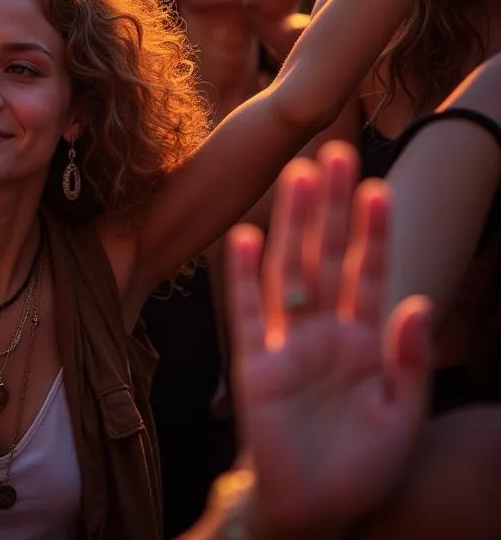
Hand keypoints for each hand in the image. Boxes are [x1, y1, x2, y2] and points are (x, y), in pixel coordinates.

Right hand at [228, 144, 430, 534]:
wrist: (312, 511)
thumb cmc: (362, 470)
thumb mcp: (401, 420)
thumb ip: (408, 362)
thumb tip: (416, 303)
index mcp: (365, 342)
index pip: (369, 273)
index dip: (373, 232)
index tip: (377, 186)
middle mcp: (324, 331)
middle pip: (326, 256)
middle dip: (331, 207)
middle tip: (332, 154)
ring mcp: (288, 343)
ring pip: (289, 270)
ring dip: (292, 225)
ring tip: (295, 177)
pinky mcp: (256, 365)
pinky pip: (248, 314)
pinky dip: (243, 277)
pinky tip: (245, 238)